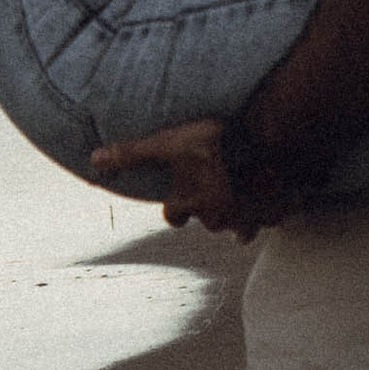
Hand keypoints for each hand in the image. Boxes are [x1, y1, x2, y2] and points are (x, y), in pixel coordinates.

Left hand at [90, 118, 293, 236]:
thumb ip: (131, 153)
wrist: (267, 145)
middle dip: (210, 212)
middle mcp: (216, 217)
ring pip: (241, 227)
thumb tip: (92, 161)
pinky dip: (270, 212)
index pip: (174, 215)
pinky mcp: (274, 211)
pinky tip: (275, 200)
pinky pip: (271, 219)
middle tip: (215, 194)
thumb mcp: (167, 142)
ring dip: (239, 217)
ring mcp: (247, 217)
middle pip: (209, 222)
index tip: (177, 205)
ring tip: (245, 201)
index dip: (175, 209)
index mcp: (190, 203)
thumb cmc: (214, 141)